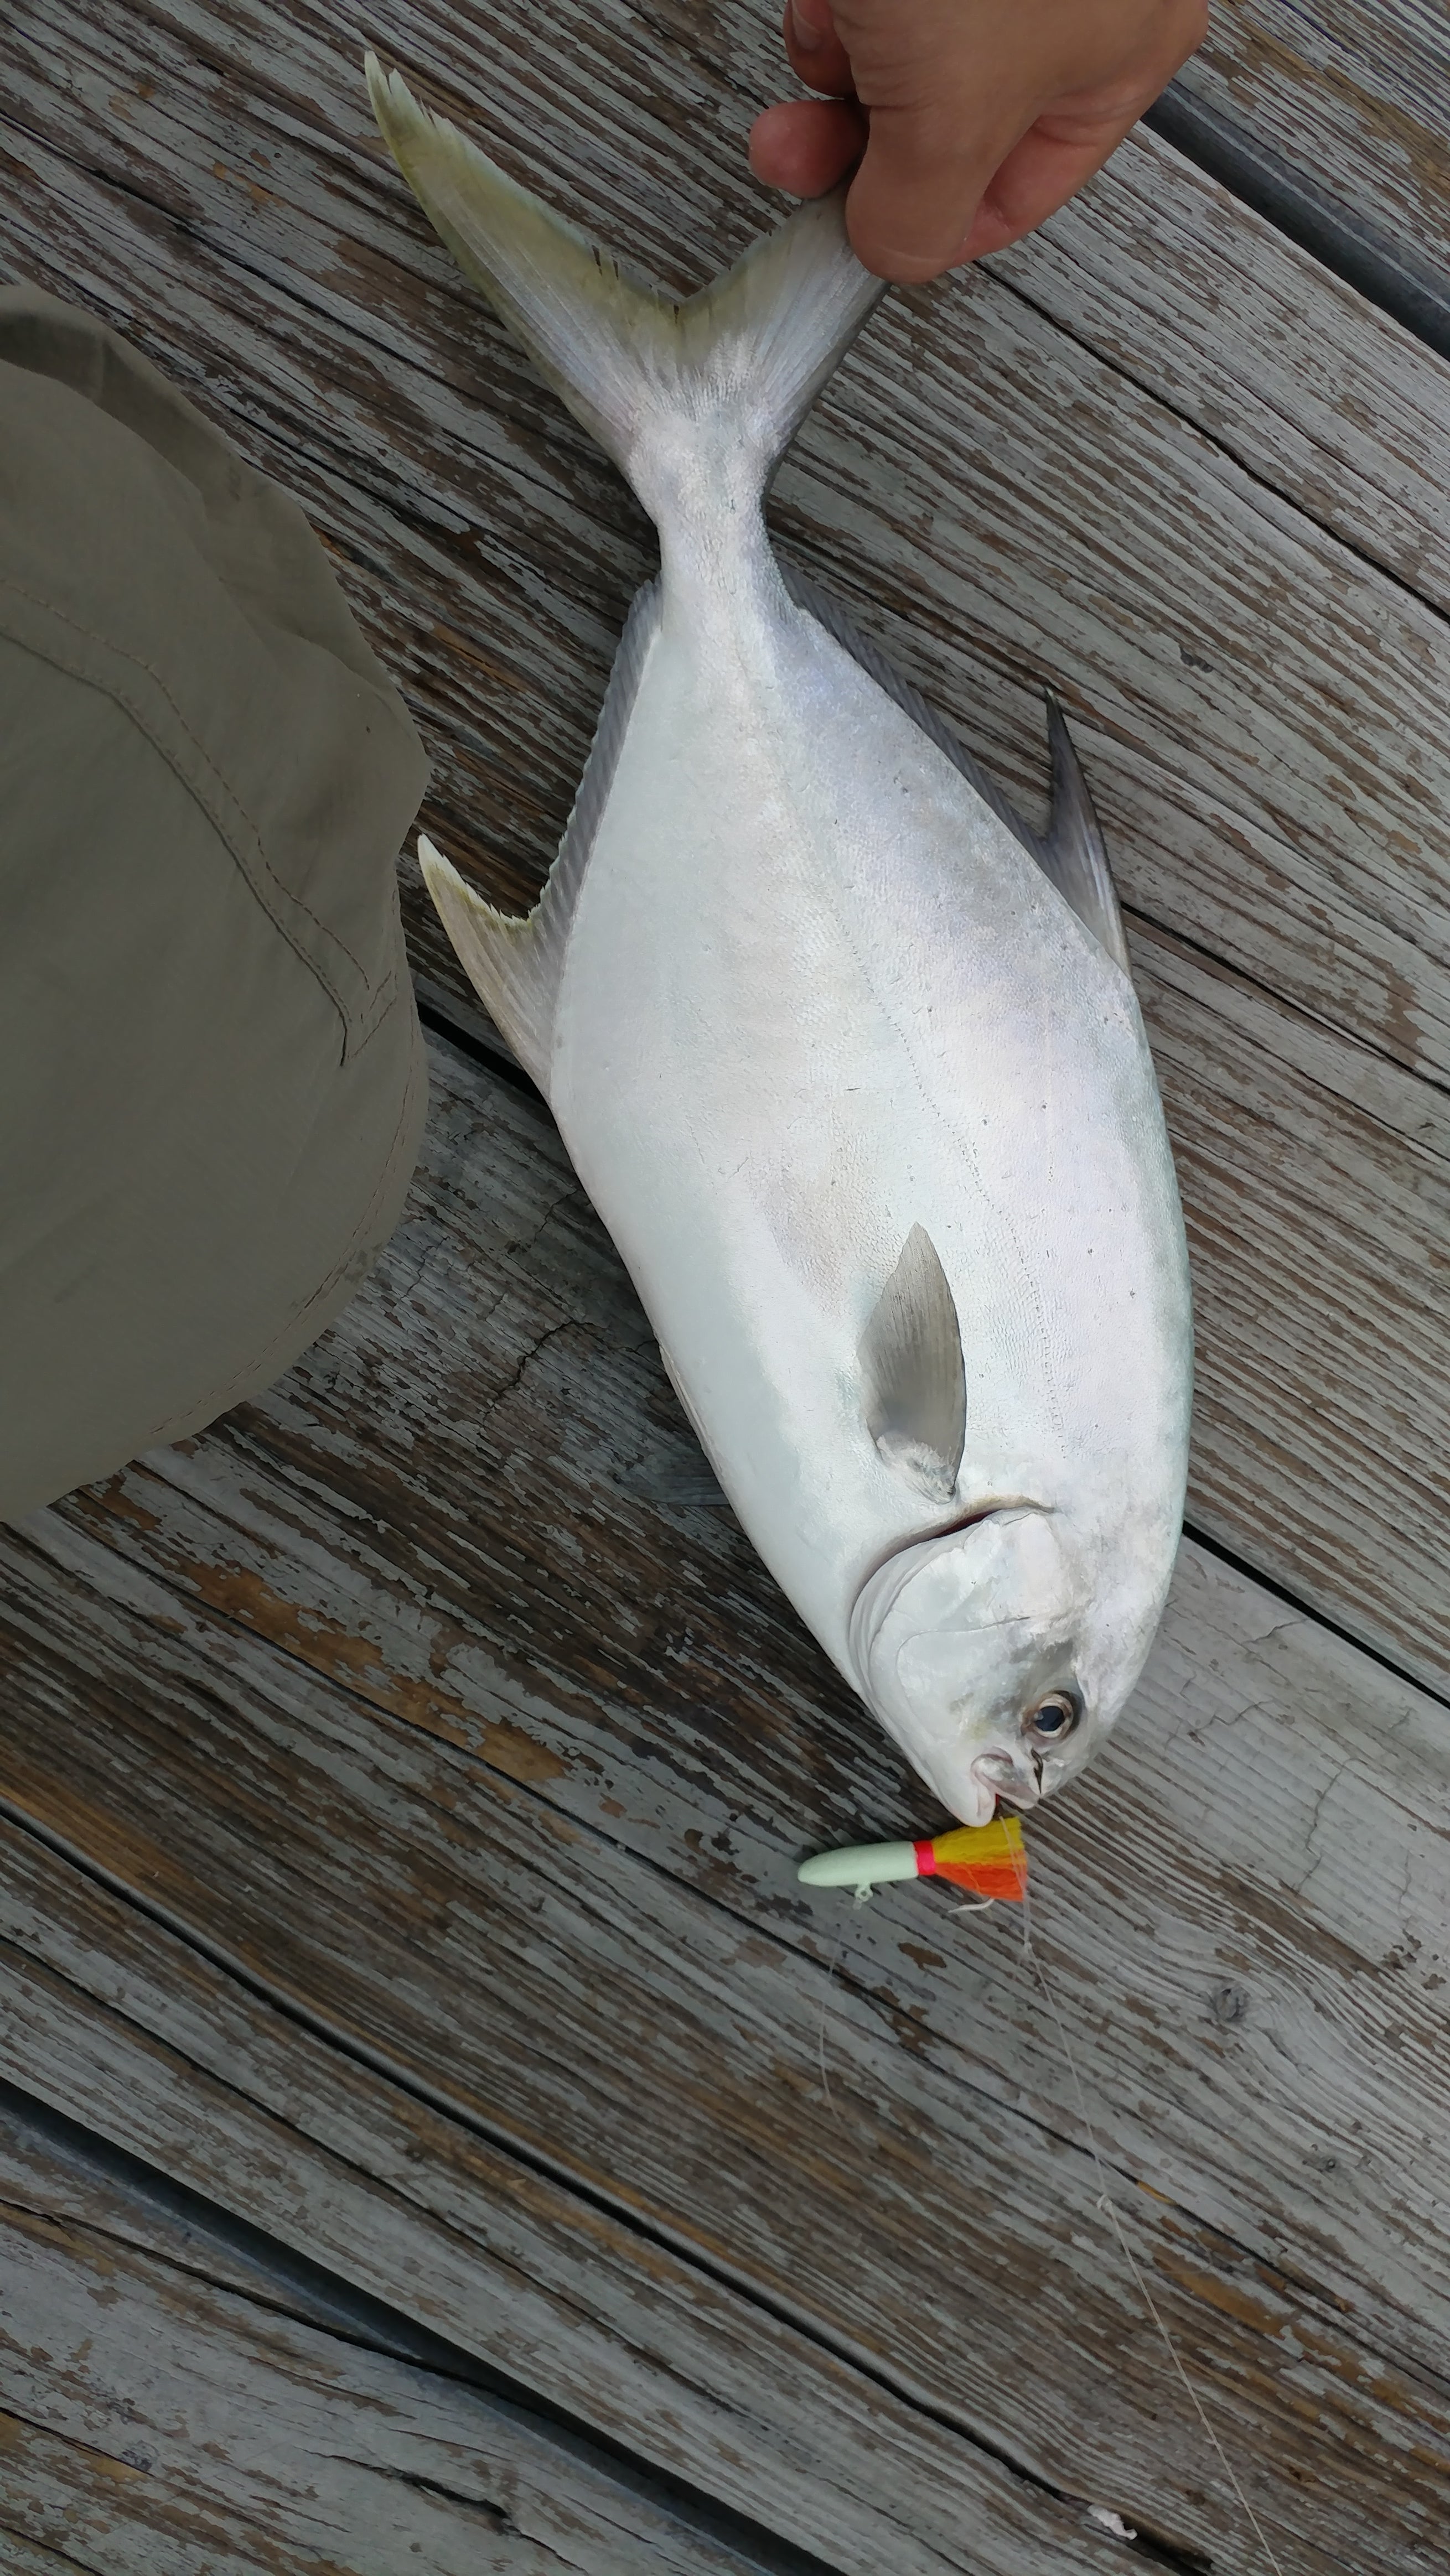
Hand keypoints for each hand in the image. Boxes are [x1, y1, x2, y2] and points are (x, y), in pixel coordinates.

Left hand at [749, 0, 1207, 280]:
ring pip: (897, 49)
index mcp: (1120, 52)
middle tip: (793, 146)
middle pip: (943, 122)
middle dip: (856, 138)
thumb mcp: (949, 111)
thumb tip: (891, 253)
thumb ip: (920, 216)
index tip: (854, 229)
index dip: (924, 222)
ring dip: (839, 56)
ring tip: (832, 17)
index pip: (1014, 193)